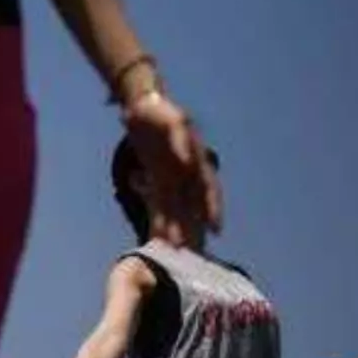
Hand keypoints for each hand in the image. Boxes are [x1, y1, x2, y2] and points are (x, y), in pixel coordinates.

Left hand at [120, 92, 220, 240]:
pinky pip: (158, 203)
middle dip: (192, 226)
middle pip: (192, 204)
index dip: (213, 208)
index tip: (216, 228)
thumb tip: (187, 159)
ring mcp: (172, 177)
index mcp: (196, 160)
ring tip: (171, 248)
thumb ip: (179, 138)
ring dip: (174, 227)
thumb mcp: (172, 119)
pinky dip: (159, 218)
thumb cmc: (160, 111)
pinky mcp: (156, 179)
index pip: (208, 188)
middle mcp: (187, 172)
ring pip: (175, 208)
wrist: (141, 107)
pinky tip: (156, 235)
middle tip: (190, 250)